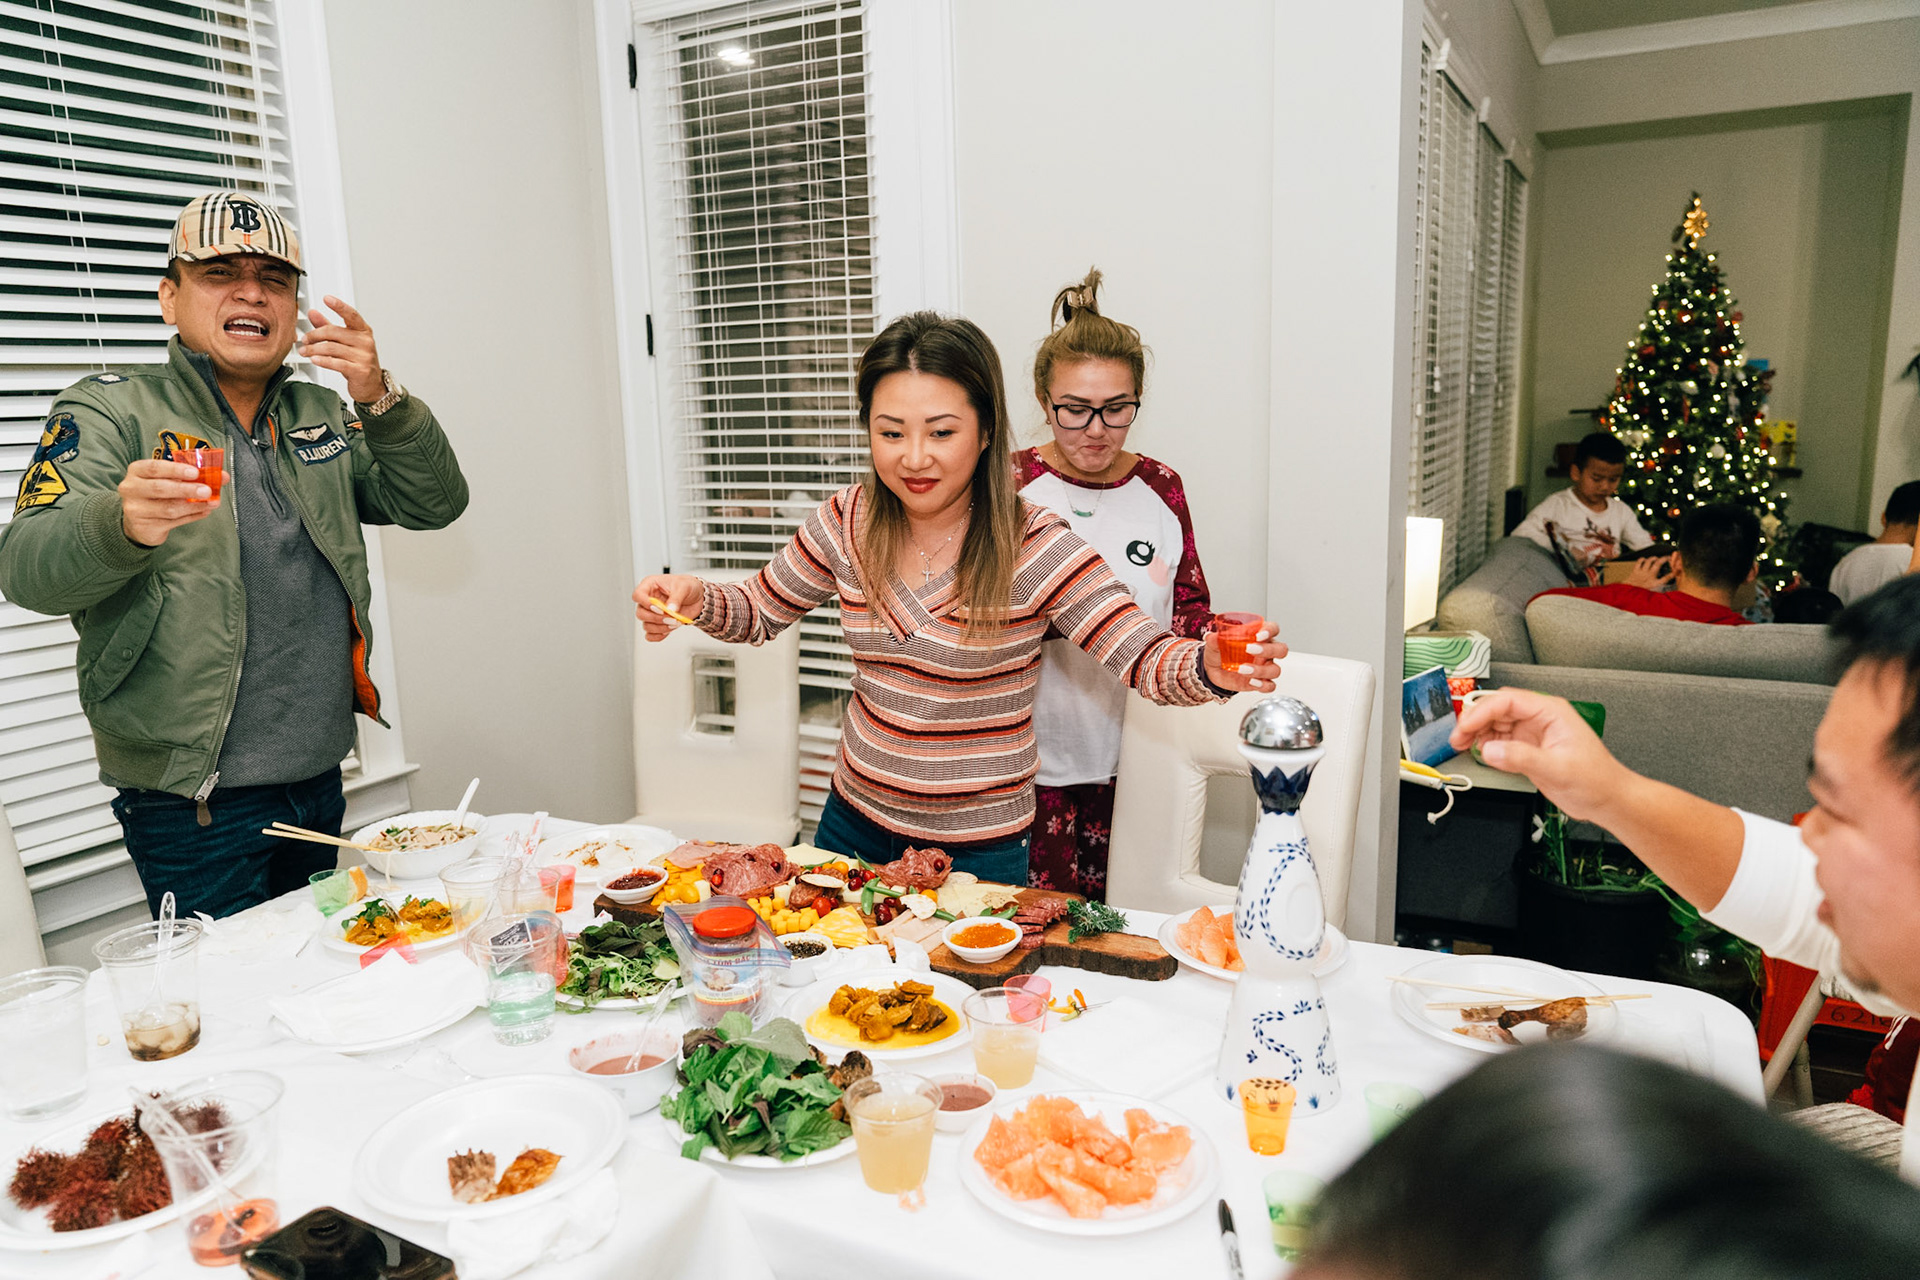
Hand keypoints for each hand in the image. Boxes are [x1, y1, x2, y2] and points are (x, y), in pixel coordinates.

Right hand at [119, 458, 216, 546]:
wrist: (139, 521)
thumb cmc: (157, 494)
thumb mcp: (169, 479)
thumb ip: (194, 476)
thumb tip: (223, 476)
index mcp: (137, 471)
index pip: (154, 467)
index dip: (175, 470)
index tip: (195, 472)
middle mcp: (131, 488)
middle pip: (160, 488)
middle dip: (186, 489)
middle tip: (207, 491)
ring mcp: (135, 509)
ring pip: (168, 508)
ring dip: (194, 506)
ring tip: (210, 503)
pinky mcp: (144, 526)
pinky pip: (173, 522)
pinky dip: (192, 516)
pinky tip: (204, 512)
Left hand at [298, 296, 383, 402]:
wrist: (372, 386)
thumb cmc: (358, 362)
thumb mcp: (345, 342)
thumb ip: (328, 326)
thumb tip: (313, 312)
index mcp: (363, 331)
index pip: (351, 315)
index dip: (339, 306)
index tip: (327, 298)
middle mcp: (365, 342)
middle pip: (334, 332)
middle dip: (314, 335)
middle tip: (304, 339)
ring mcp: (364, 357)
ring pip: (332, 348)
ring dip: (313, 350)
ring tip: (304, 351)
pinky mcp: (359, 370)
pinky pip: (336, 363)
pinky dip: (322, 361)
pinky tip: (314, 359)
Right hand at [633, 574, 705, 640]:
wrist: (698, 597)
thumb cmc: (688, 586)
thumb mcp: (684, 587)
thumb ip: (676, 598)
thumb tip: (670, 609)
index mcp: (650, 586)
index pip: (637, 595)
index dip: (645, 603)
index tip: (659, 608)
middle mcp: (649, 600)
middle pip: (640, 613)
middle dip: (656, 618)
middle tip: (670, 617)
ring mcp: (652, 613)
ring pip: (646, 625)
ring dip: (660, 627)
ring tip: (674, 622)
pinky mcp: (658, 624)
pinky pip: (650, 635)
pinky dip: (658, 636)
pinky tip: (668, 630)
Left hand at [1202, 627, 1285, 692]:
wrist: (1212, 670)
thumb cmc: (1219, 652)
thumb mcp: (1214, 643)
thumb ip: (1214, 639)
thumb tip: (1211, 636)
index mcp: (1259, 637)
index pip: (1273, 629)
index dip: (1270, 631)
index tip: (1259, 635)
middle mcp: (1266, 652)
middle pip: (1281, 649)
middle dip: (1268, 650)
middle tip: (1250, 649)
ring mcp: (1264, 667)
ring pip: (1275, 669)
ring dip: (1260, 670)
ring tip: (1242, 670)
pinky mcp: (1260, 681)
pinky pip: (1270, 685)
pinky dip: (1263, 685)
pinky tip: (1251, 682)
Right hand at [1447, 688, 1630, 821]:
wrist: (1607, 799)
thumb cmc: (1596, 779)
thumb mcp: (1557, 768)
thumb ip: (1521, 758)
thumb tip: (1490, 750)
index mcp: (1551, 712)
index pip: (1507, 701)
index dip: (1482, 712)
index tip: (1465, 727)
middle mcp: (1540, 719)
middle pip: (1498, 709)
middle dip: (1475, 720)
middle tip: (1457, 737)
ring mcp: (1533, 734)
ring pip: (1496, 724)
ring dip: (1477, 732)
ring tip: (1461, 744)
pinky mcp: (1529, 750)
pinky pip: (1500, 741)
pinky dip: (1486, 745)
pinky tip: (1478, 752)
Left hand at [1625, 554, 1673, 589]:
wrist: (1629, 593)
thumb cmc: (1642, 591)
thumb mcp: (1654, 589)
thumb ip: (1662, 583)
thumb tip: (1671, 577)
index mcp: (1654, 583)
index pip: (1666, 577)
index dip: (1672, 573)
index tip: (1676, 568)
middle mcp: (1649, 576)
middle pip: (1658, 564)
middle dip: (1663, 559)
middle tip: (1666, 558)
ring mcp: (1641, 572)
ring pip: (1649, 561)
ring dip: (1653, 558)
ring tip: (1656, 558)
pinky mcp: (1635, 571)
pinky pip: (1639, 562)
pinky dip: (1642, 559)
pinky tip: (1645, 559)